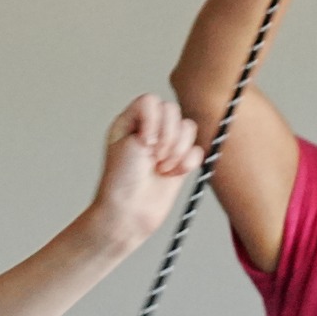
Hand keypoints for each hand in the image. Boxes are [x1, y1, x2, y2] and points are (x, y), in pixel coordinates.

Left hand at [87, 95, 202, 250]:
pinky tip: (171, 175)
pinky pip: (197, 150)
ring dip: (176, 151)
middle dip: (166, 137)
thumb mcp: (122, 139)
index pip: (152, 101)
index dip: (154, 120)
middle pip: (173, 112)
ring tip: (160, 168)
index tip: (144, 143)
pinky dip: (187, 164)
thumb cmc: (119, 181)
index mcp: (132, 121)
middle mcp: (150, 129)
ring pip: (188, 128)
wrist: (128, 214)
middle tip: (152, 158)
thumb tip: (164, 114)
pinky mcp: (180, 162)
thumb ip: (143, 116)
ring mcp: (166, 145)